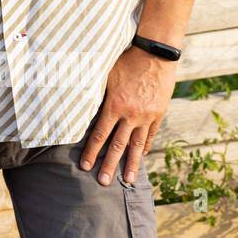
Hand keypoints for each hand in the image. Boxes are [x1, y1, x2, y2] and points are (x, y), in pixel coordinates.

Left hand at [80, 45, 176, 185]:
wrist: (155, 54)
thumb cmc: (126, 60)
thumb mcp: (106, 74)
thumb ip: (96, 92)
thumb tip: (79, 102)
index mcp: (114, 105)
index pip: (100, 134)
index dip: (92, 151)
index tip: (85, 166)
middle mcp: (130, 115)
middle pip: (117, 145)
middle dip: (109, 165)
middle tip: (103, 183)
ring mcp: (146, 116)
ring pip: (137, 145)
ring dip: (132, 164)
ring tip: (128, 181)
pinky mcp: (158, 113)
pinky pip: (150, 134)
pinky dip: (145, 146)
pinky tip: (141, 156)